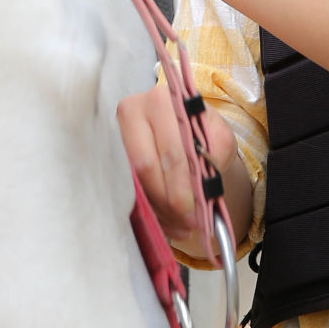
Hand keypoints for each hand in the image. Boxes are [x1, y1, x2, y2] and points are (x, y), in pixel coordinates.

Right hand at [117, 79, 240, 245]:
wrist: (185, 132)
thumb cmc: (201, 133)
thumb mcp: (218, 137)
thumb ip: (215, 154)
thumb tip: (202, 186)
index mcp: (162, 101)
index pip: (170, 151)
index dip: (181, 187)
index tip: (193, 213)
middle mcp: (132, 111)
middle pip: (145, 168)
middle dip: (168, 201)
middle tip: (188, 223)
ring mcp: (116, 134)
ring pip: (133, 182)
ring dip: (159, 211)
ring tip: (181, 226)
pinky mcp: (110, 156)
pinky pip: (127, 190)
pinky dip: (151, 211)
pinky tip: (168, 223)